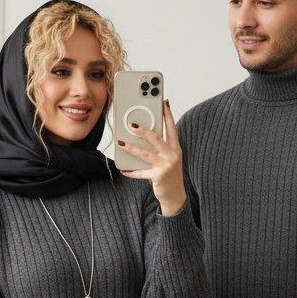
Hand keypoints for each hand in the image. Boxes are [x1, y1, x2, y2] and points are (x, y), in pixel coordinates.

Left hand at [118, 99, 186, 214]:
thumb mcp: (169, 158)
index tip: (163, 101)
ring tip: (120, 143)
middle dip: (143, 130)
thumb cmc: (170, 174)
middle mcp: (172, 155)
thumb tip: (143, 134)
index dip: (167, 114)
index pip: (171, 127)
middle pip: (156, 138)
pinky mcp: (158, 176)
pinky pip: (141, 172)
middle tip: (132, 124)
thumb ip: (159, 146)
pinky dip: (131, 171)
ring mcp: (166, 166)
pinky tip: (123, 169)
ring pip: (145, 154)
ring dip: (131, 148)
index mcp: (175, 148)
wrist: (176, 195)